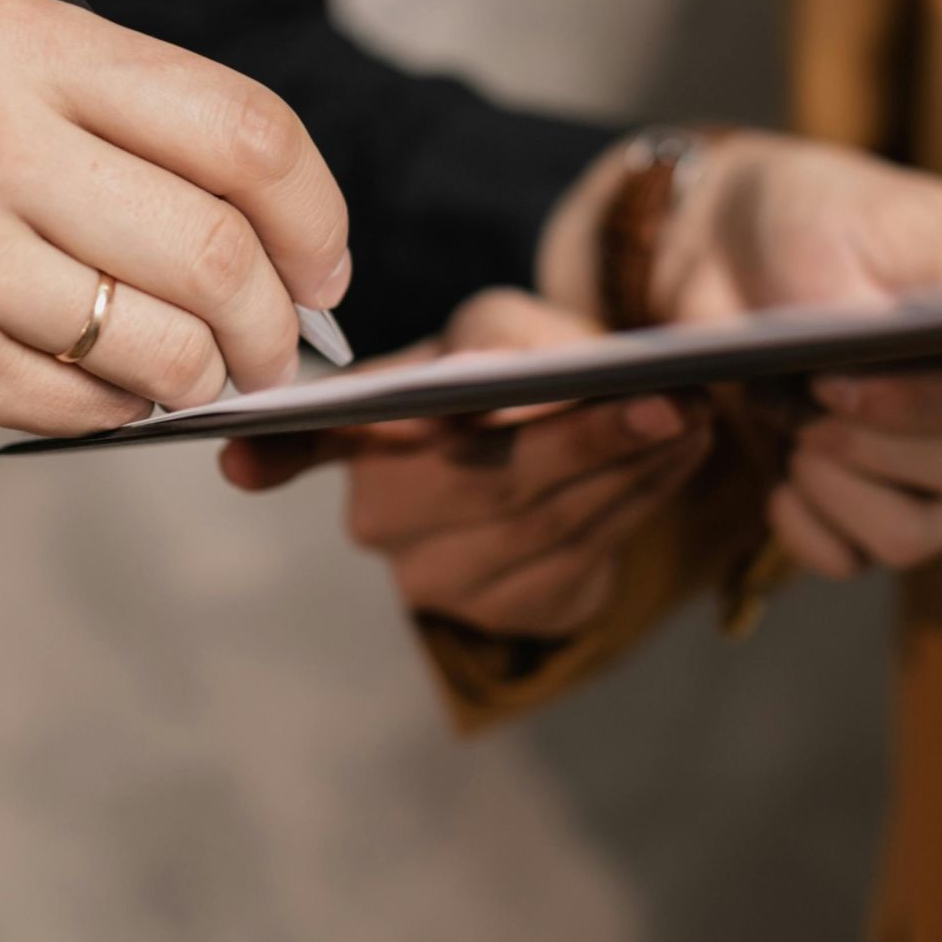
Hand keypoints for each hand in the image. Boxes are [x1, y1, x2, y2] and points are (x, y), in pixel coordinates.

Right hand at [0, 0, 349, 436]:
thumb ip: (111, 119)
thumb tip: (268, 214)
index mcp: (19, 47)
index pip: (242, 129)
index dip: (315, 211)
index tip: (324, 260)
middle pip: (219, 251)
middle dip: (278, 321)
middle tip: (278, 343)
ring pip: (163, 346)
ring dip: (207, 378)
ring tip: (195, 371)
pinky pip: (85, 405)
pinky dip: (125, 409)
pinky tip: (107, 385)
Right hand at [222, 290, 714, 640]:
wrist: (556, 457)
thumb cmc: (509, 374)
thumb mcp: (501, 329)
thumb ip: (502, 335)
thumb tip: (502, 369)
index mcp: (356, 430)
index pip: (305, 442)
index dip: (280, 453)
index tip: (248, 461)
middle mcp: (379, 513)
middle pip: (485, 478)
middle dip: (587, 436)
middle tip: (668, 397)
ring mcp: (436, 576)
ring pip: (548, 519)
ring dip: (634, 465)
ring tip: (694, 414)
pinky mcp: (506, 612)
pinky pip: (585, 556)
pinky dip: (642, 499)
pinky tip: (681, 457)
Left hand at [544, 130, 941, 576]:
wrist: (734, 249)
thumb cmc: (805, 222)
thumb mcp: (831, 236)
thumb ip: (870, 310)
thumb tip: (883, 364)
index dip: (932, 404)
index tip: (834, 382)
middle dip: (866, 441)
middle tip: (799, 389)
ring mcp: (940, 463)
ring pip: (918, 533)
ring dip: (838, 489)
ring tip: (788, 425)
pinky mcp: (876, 502)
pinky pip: (860, 557)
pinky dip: (809, 530)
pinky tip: (776, 484)